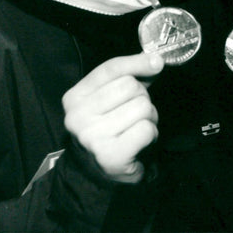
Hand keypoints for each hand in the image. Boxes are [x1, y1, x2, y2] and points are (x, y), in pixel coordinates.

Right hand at [62, 52, 163, 181]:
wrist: (102, 171)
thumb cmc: (111, 126)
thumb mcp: (111, 97)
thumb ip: (130, 75)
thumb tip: (155, 61)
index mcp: (74, 97)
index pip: (110, 69)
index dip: (137, 62)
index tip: (157, 62)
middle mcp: (78, 116)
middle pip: (130, 86)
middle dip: (142, 97)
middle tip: (134, 113)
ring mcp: (92, 137)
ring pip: (142, 107)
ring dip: (149, 117)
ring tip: (136, 128)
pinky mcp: (110, 155)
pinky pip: (147, 129)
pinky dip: (151, 134)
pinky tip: (139, 141)